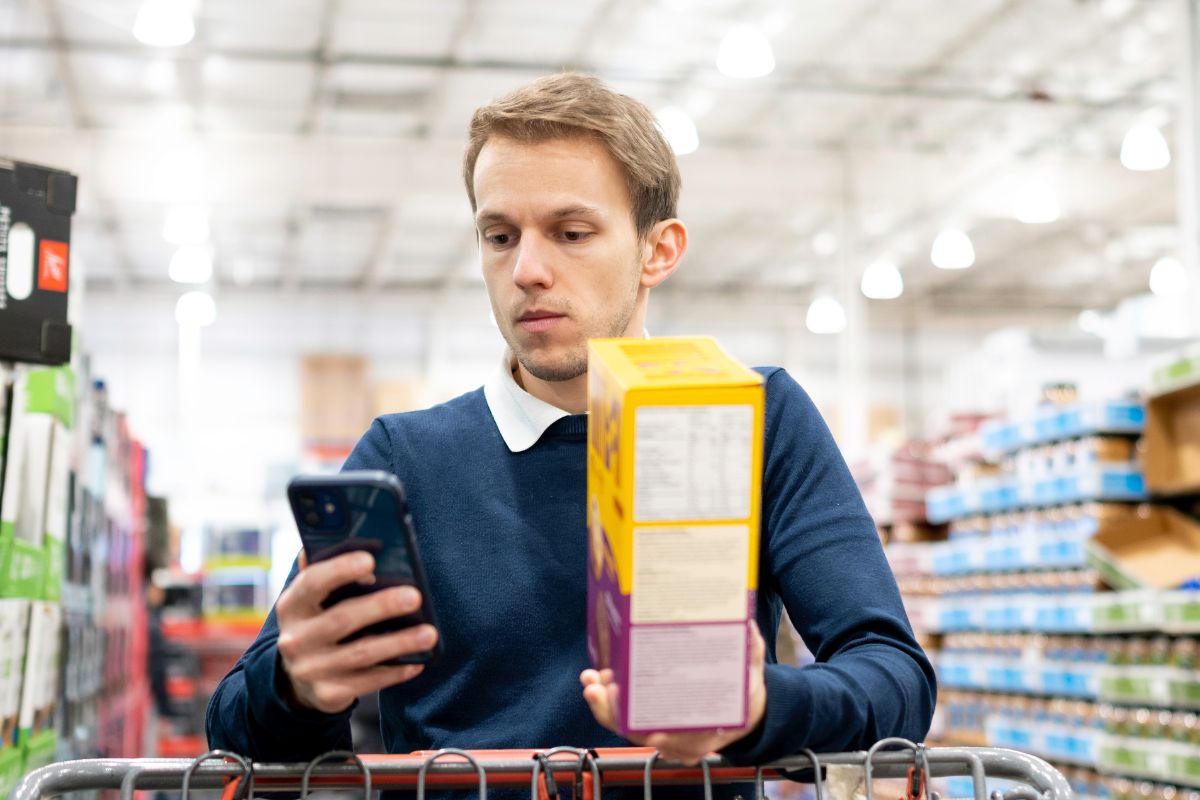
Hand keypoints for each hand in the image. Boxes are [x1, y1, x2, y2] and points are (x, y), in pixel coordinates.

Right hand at [275, 551, 437, 712]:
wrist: (296, 679)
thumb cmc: (318, 622)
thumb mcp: (313, 599)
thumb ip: (328, 571)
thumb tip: (362, 542)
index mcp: (292, 605)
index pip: (312, 583)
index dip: (339, 570)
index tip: (370, 560)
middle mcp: (295, 639)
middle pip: (342, 619)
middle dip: (381, 606)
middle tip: (415, 597)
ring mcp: (310, 669)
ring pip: (361, 653)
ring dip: (399, 642)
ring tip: (429, 633)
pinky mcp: (328, 694)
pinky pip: (369, 682)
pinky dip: (396, 670)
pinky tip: (418, 660)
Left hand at [580, 621, 766, 764]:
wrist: (739, 708)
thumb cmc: (743, 693)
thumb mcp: (751, 672)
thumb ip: (749, 649)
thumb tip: (746, 625)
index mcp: (708, 730)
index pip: (683, 741)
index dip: (667, 738)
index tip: (653, 732)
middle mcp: (680, 737)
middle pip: (642, 733)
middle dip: (615, 714)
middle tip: (598, 690)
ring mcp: (662, 730)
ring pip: (627, 725)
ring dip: (605, 705)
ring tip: (592, 680)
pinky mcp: (649, 719)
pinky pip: (624, 716)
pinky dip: (608, 700)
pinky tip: (597, 680)